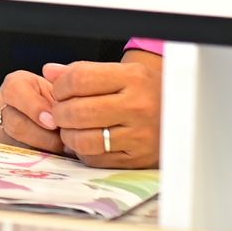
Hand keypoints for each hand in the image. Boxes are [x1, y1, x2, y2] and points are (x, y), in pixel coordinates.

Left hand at [3, 55, 161, 169]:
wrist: (181, 114)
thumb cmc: (146, 92)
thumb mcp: (122, 73)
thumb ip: (84, 71)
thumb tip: (50, 71)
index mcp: (133, 78)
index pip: (79, 79)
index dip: (60, 86)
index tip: (60, 91)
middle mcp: (139, 106)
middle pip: (77, 111)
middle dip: (59, 113)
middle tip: (61, 112)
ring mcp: (139, 135)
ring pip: (84, 140)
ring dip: (68, 135)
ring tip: (71, 128)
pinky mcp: (137, 158)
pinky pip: (96, 159)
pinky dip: (84, 152)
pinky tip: (88, 141)